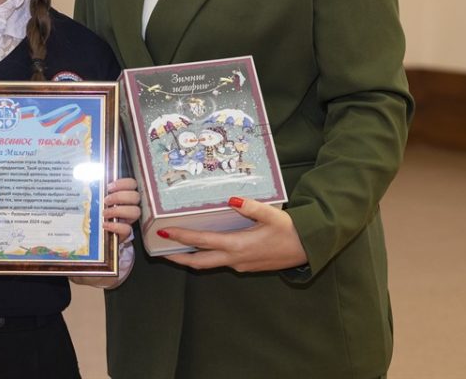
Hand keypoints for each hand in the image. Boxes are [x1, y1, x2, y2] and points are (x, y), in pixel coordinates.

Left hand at [102, 177, 140, 242]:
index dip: (122, 183)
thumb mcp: (102, 200)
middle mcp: (132, 205)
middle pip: (135, 196)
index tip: (109, 188)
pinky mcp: (127, 232)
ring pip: (135, 212)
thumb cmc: (102, 211)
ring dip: (118, 211)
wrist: (101, 232)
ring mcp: (131, 219)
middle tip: (106, 201)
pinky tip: (105, 224)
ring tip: (104, 213)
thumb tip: (96, 183)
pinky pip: (127, 229)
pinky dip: (116, 226)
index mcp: (127, 195)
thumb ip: (103, 192)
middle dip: (119, 197)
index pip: (132, 183)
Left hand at [162, 197, 307, 271]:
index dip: (181, 238)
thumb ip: (252, 207)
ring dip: (190, 259)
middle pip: (198, 263)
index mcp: (237, 246)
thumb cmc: (290, 232)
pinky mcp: (245, 266)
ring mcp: (239, 265)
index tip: (163, 232)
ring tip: (175, 248)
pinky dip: (207, 256)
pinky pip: (220, 262)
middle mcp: (234, 259)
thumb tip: (231, 199)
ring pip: (209, 264)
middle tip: (159, 250)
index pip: (201, 243)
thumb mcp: (272, 216)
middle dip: (177, 258)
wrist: (307, 249)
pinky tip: (204, 246)